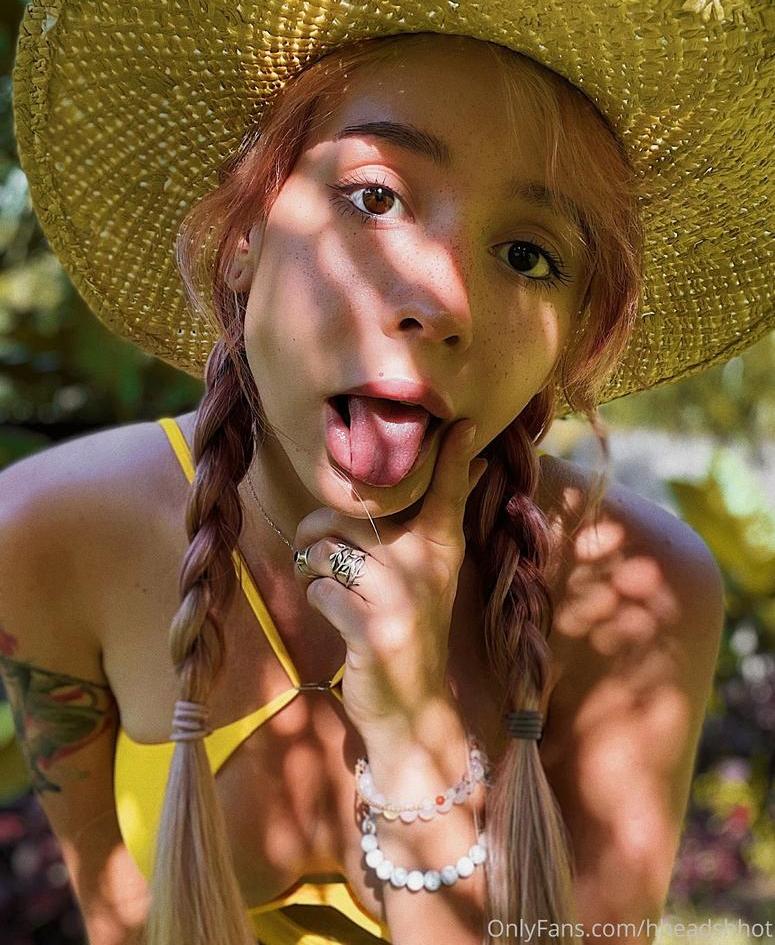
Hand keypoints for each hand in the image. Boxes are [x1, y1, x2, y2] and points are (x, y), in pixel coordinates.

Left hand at [293, 420, 486, 739]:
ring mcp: (401, 596)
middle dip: (316, 530)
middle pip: (347, 512)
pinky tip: (337, 618)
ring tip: (324, 586)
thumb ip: (431, 523)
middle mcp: (425, 565)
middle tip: (319, 555)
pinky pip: (320, 590)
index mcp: (441, 547)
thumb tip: (469, 465)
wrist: (411, 711)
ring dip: (312, 570)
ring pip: (326, 549)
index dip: (452, 454)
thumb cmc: (408, 630)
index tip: (461, 422)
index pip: (446, 489)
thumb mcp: (429, 576)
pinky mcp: (372, 627)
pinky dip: (317, 602)